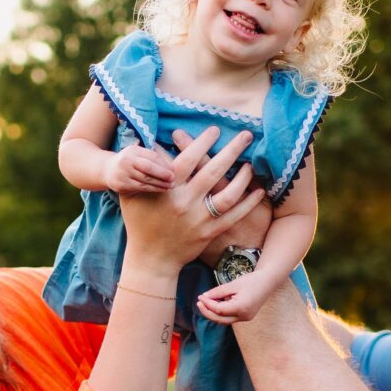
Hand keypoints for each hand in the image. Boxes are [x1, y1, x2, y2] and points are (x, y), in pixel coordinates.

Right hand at [108, 145, 174, 193]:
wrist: (107, 170)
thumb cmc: (129, 161)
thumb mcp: (137, 153)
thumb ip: (151, 157)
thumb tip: (171, 166)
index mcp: (133, 151)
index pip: (151, 156)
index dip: (164, 163)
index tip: (174, 169)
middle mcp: (126, 161)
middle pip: (148, 168)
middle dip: (162, 174)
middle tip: (173, 178)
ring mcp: (122, 174)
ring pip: (145, 180)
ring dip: (159, 183)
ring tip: (170, 186)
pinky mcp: (121, 185)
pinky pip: (140, 188)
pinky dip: (152, 189)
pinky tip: (161, 189)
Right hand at [121, 125, 263, 280]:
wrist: (151, 259)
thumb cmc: (139, 222)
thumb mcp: (132, 194)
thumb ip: (140, 168)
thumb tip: (146, 141)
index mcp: (167, 190)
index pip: (189, 159)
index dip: (202, 142)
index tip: (215, 130)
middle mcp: (185, 202)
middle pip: (213, 171)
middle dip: (232, 150)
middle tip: (246, 135)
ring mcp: (199, 219)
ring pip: (227, 194)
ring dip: (243, 177)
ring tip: (250, 164)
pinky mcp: (209, 234)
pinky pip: (233, 216)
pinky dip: (248, 203)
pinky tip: (259, 191)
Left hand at [196, 270, 274, 323]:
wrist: (268, 282)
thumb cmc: (251, 280)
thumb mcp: (233, 284)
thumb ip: (218, 292)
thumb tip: (204, 297)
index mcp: (241, 307)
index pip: (219, 310)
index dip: (207, 304)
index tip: (200, 297)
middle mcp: (243, 316)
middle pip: (220, 319)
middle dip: (208, 312)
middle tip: (199, 302)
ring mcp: (245, 318)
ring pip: (224, 320)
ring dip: (214, 312)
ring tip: (207, 301)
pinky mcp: (246, 316)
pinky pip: (230, 317)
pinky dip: (222, 311)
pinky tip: (218, 302)